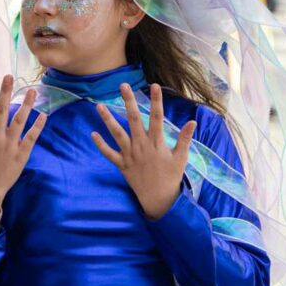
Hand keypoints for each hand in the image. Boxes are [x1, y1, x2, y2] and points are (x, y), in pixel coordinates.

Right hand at [0, 75, 46, 216]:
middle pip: (2, 110)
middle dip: (5, 92)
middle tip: (10, 76)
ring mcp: (9, 146)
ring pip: (18, 121)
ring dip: (25, 105)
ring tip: (32, 90)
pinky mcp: (20, 155)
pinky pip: (30, 138)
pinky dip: (37, 127)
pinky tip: (43, 115)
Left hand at [91, 83, 196, 219]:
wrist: (159, 200)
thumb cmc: (171, 177)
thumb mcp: (181, 158)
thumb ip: (184, 139)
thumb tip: (193, 121)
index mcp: (157, 143)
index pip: (157, 117)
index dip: (156, 101)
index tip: (154, 85)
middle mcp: (142, 146)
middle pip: (134, 120)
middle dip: (129, 102)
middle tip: (123, 86)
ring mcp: (130, 155)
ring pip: (117, 134)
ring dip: (108, 120)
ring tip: (99, 106)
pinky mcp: (122, 165)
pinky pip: (109, 154)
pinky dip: (100, 145)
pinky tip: (92, 134)